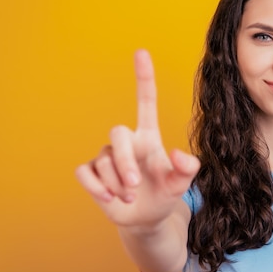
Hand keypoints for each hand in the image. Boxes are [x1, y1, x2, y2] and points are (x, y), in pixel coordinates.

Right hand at [76, 49, 199, 228]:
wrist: (147, 219)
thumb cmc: (165, 195)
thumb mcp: (182, 184)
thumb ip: (188, 168)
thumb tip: (178, 153)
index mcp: (148, 137)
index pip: (145, 102)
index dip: (143, 78)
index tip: (141, 52)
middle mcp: (127, 143)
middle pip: (116, 133)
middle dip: (125, 162)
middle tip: (134, 186)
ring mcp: (107, 157)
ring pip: (103, 160)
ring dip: (117, 183)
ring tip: (129, 198)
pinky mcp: (92, 173)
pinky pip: (84, 173)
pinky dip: (96, 187)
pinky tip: (109, 198)